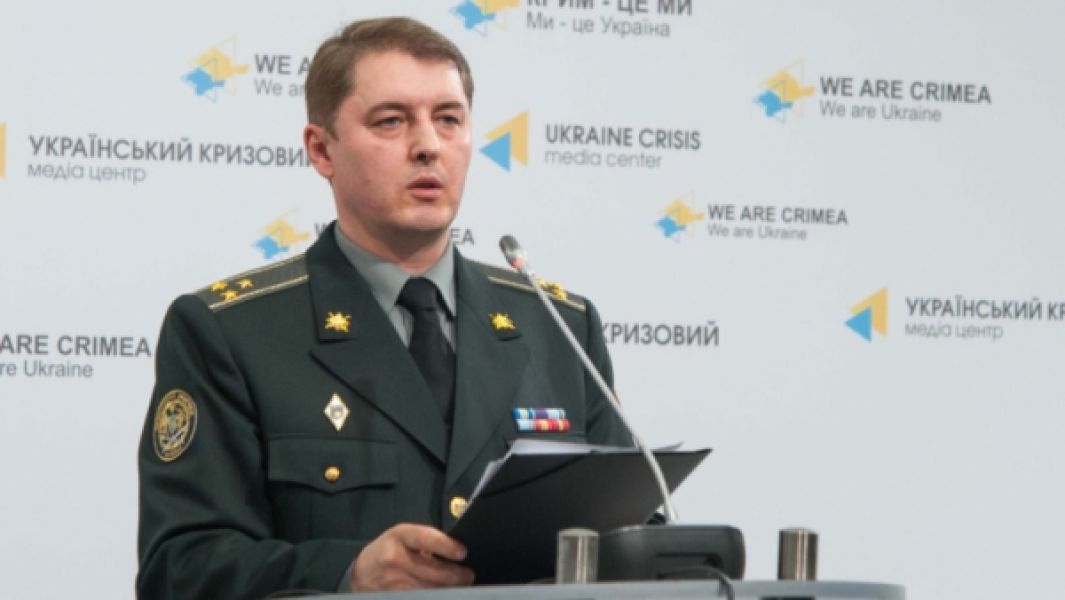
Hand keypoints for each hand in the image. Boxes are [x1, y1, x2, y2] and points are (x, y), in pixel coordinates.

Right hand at [351, 523, 474, 590]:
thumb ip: (426, 541)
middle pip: (435, 571)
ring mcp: (394, 582)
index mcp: (400, 537)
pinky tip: (443, 593)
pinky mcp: (396, 598)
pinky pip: (423, 598)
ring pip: (432, 589)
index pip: (426, 539)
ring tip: (460, 585)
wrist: (361, 574)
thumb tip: (456, 552)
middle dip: (457, 575)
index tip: (462, 552)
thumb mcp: (403, 537)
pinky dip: (436, 595)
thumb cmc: (388, 550)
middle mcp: (395, 559)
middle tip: (468, 575)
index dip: (446, 546)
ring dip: (450, 589)